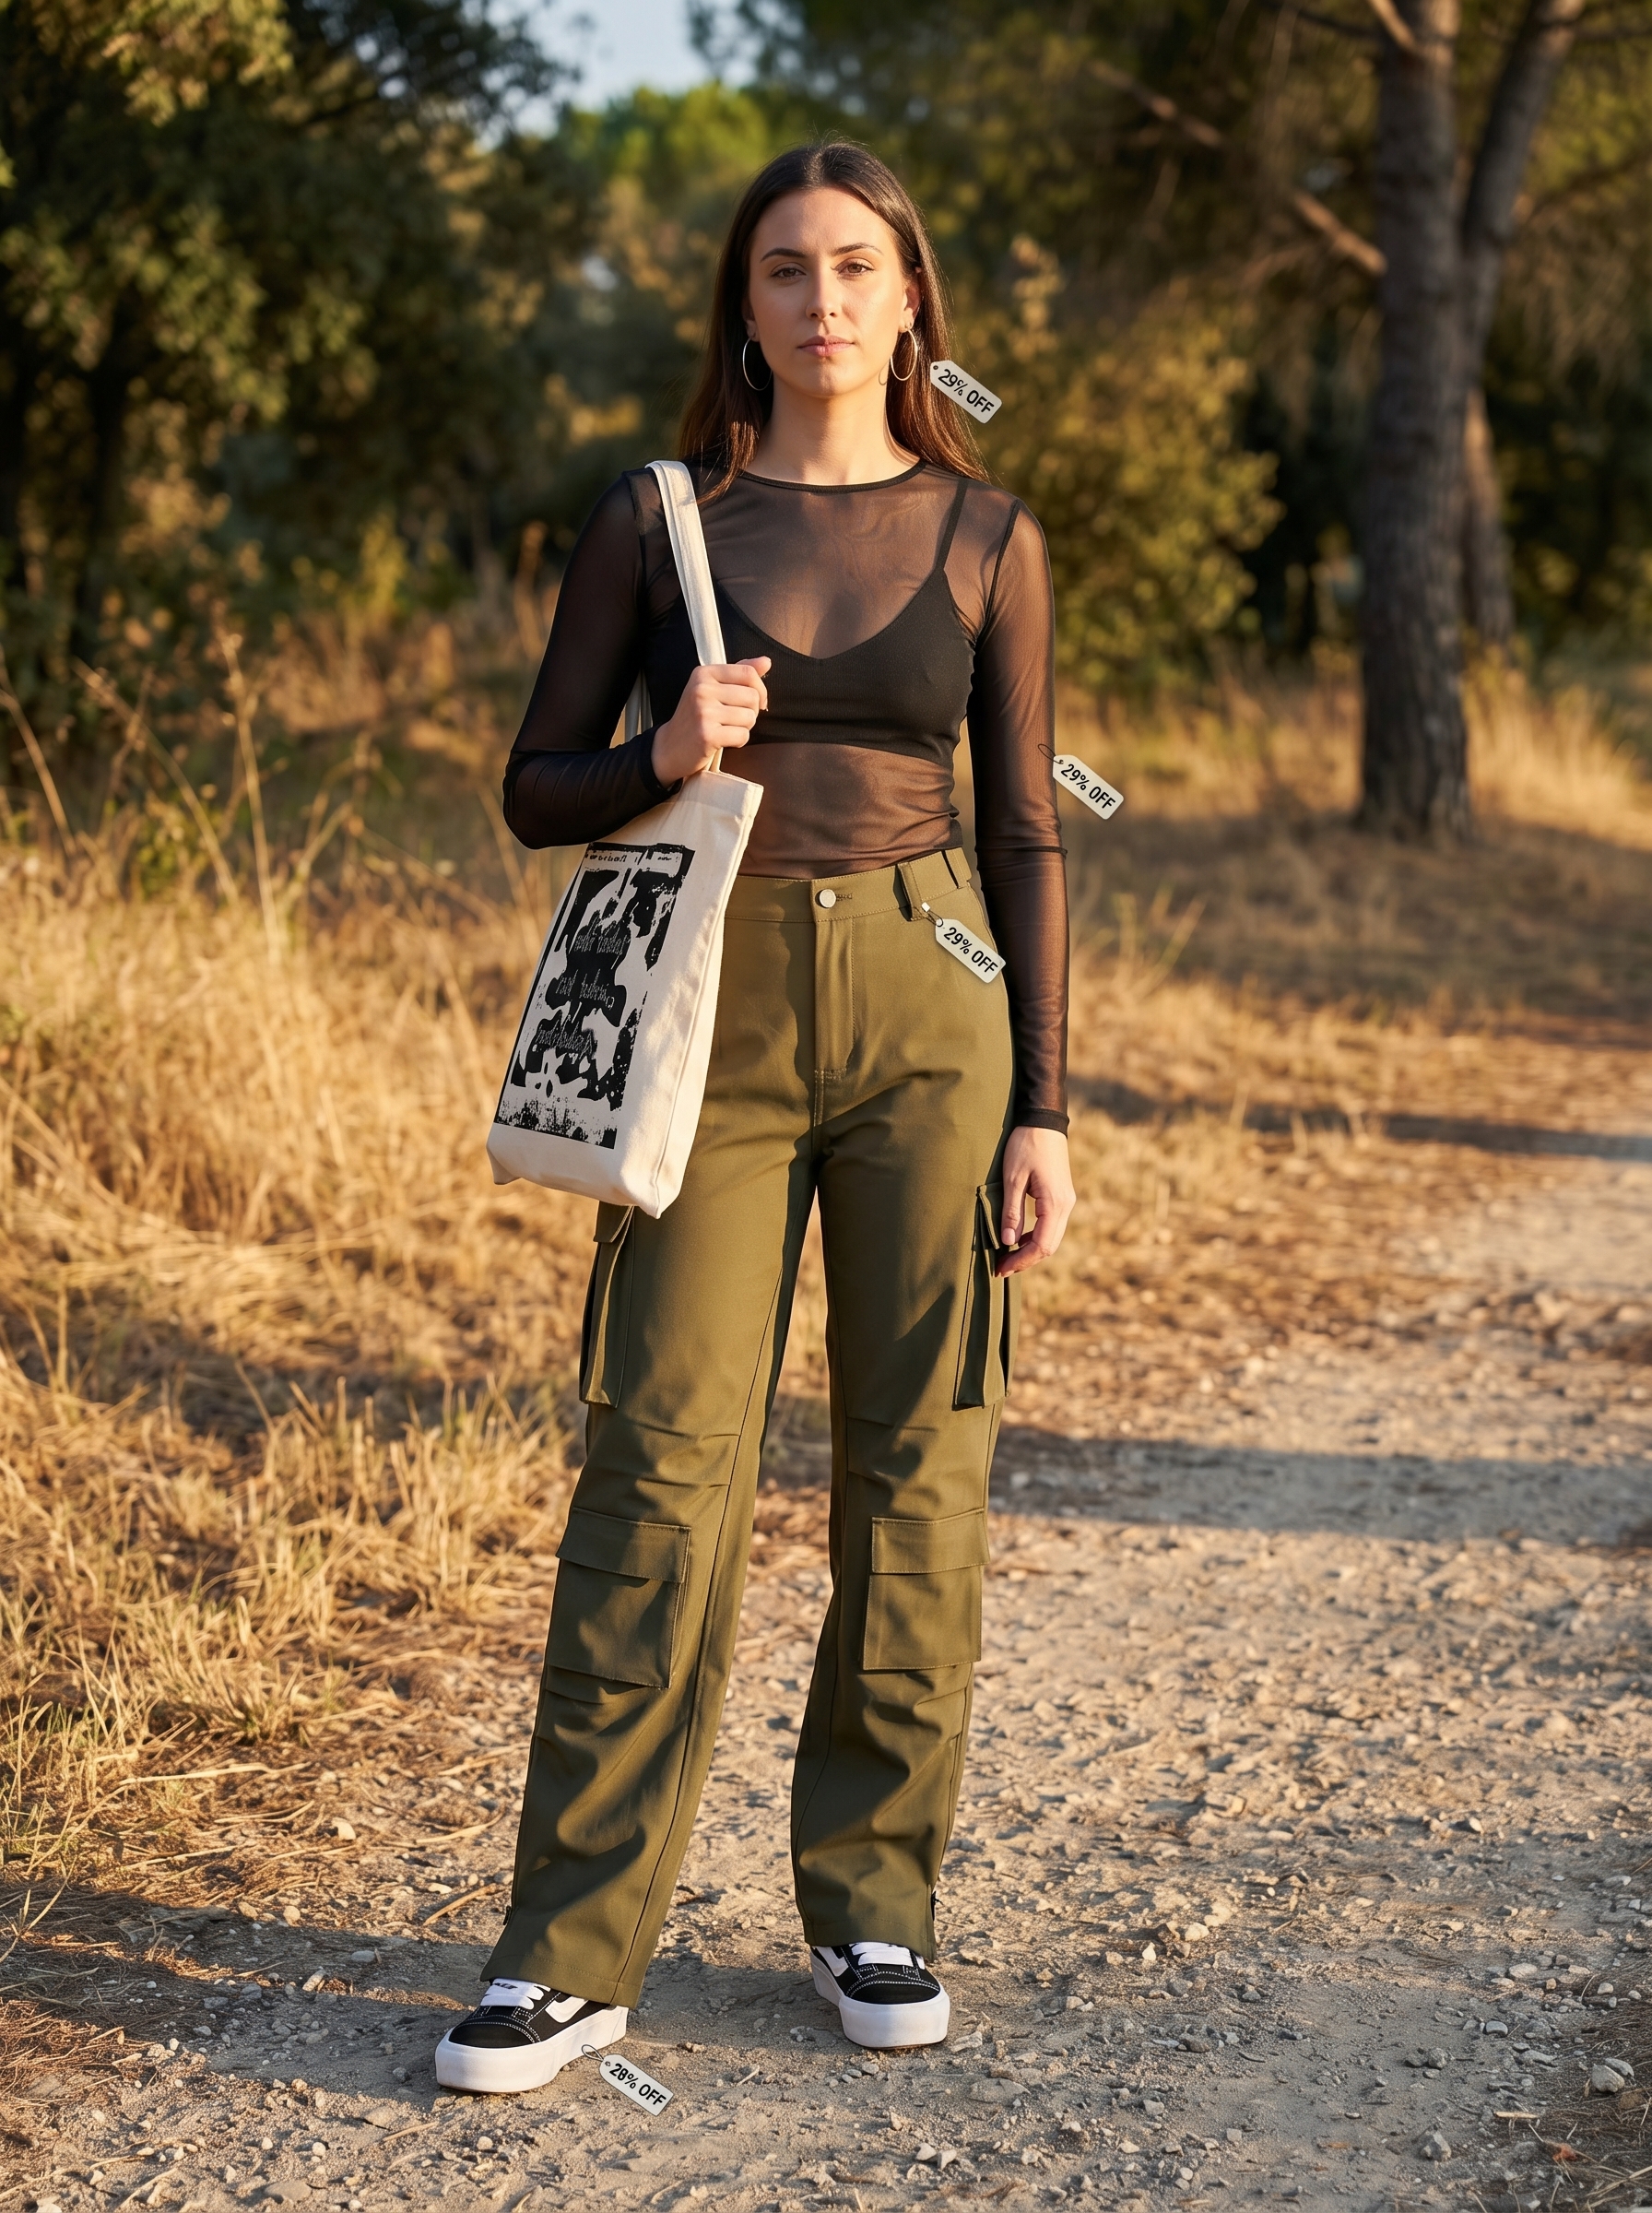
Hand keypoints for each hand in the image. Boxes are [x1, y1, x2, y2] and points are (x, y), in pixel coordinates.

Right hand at [651, 657, 771, 784]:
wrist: (670, 747)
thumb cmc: (696, 716)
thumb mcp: (712, 688)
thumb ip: (739, 673)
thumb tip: (766, 661)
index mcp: (704, 673)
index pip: (748, 673)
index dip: (760, 689)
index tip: (755, 702)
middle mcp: (702, 689)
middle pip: (752, 696)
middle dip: (751, 712)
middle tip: (735, 720)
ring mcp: (703, 712)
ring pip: (750, 717)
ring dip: (744, 727)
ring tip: (727, 729)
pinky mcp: (707, 735)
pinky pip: (742, 735)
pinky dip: (739, 741)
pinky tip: (724, 741)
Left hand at [996, 1126, 1074, 1277]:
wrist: (1043, 1121)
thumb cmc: (1025, 1145)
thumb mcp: (1012, 1178)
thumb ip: (1012, 1211)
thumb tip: (1008, 1241)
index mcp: (1055, 1203)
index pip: (1041, 1245)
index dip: (1021, 1261)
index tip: (1001, 1268)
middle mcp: (1065, 1205)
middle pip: (1049, 1246)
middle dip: (1026, 1260)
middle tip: (1001, 1268)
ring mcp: (1066, 1201)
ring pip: (1051, 1237)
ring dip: (1030, 1250)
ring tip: (1007, 1256)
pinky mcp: (1061, 1195)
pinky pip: (1051, 1224)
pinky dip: (1035, 1236)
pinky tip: (1018, 1237)